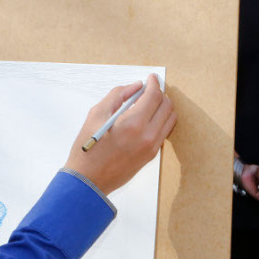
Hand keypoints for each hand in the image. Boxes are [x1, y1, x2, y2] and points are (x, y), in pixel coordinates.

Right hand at [64, 74, 176, 195]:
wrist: (88, 180)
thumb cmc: (88, 148)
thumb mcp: (96, 114)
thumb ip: (118, 95)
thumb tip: (136, 86)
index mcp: (134, 123)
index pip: (154, 96)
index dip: (154, 83)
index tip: (150, 78)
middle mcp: (148, 136)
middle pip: (166, 106)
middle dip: (159, 94)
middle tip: (148, 90)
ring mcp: (152, 147)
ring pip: (170, 119)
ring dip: (163, 107)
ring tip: (148, 104)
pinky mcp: (151, 156)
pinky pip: (163, 132)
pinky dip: (160, 121)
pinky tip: (146, 119)